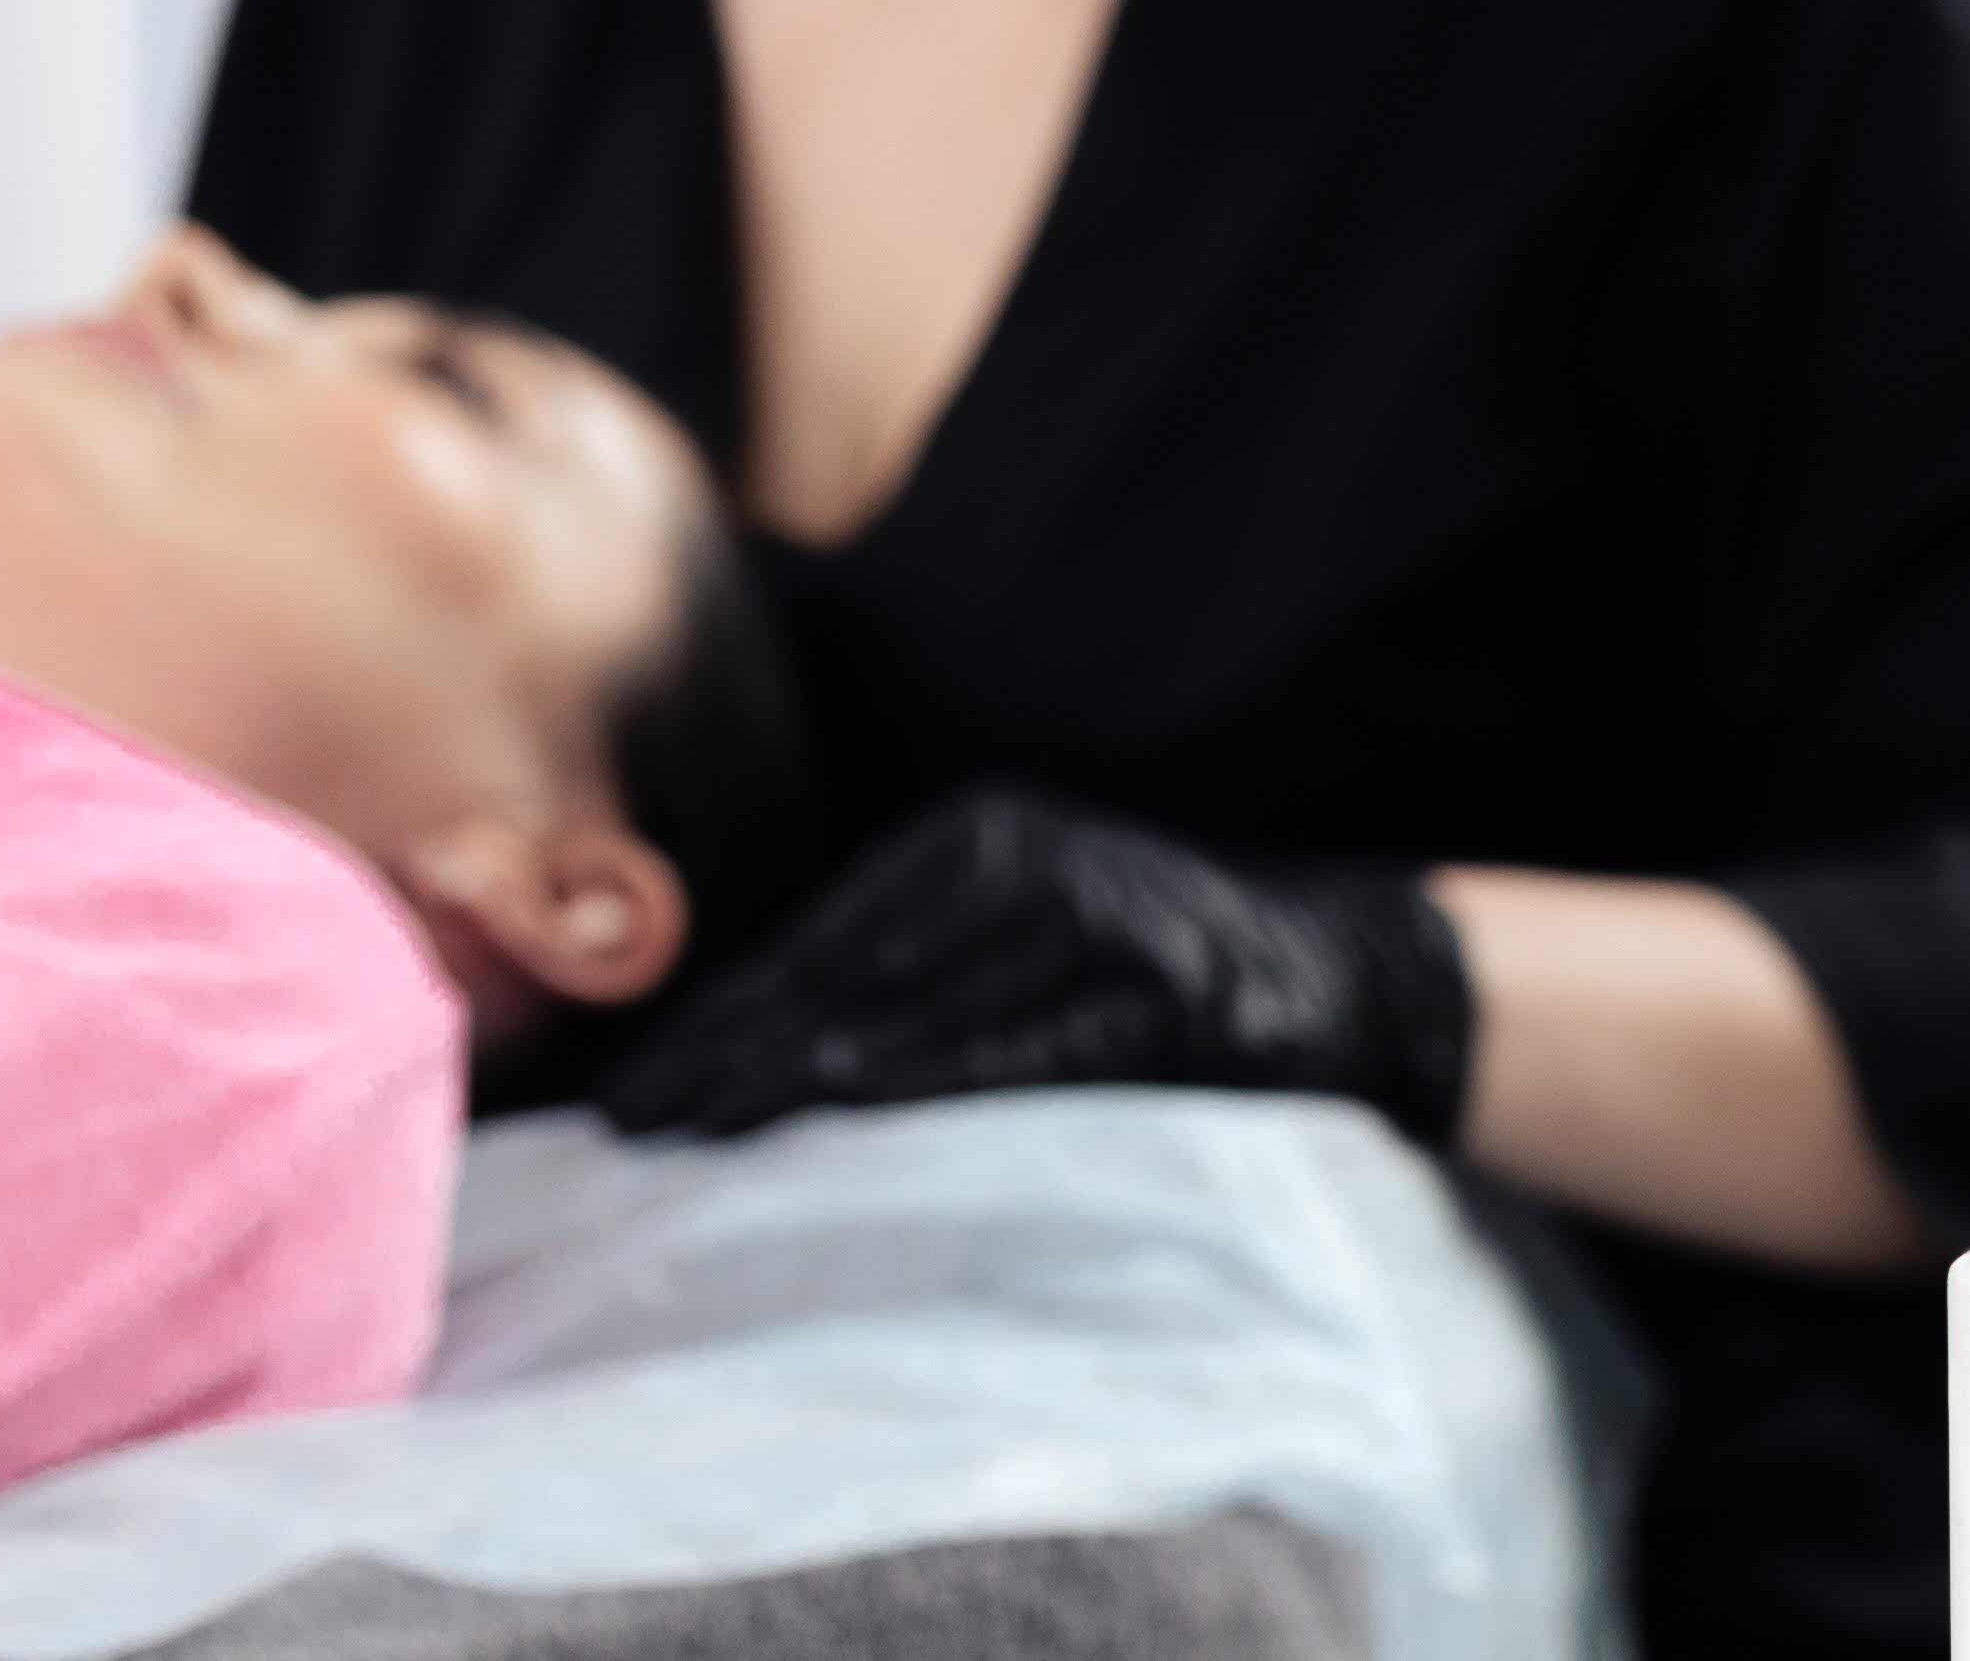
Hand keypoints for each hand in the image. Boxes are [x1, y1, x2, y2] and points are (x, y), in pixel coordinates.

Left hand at [597, 786, 1480, 1150]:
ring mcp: (1096, 913)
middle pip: (842, 971)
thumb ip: (916, 973)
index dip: (718, 1015)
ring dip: (794, 1075)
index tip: (628, 1088)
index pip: (820, 940)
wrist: (1346, 974)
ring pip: (914, 1008)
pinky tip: (842, 1107)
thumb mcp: (1031, 936)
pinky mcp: (1159, 986)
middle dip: (724, 1052)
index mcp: (980, 837)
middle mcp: (1026, 854)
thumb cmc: (1159, 975)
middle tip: (623, 1123)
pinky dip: (924, 1079)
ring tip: (697, 1132)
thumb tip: (748, 1055)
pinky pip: (1019, 1045)